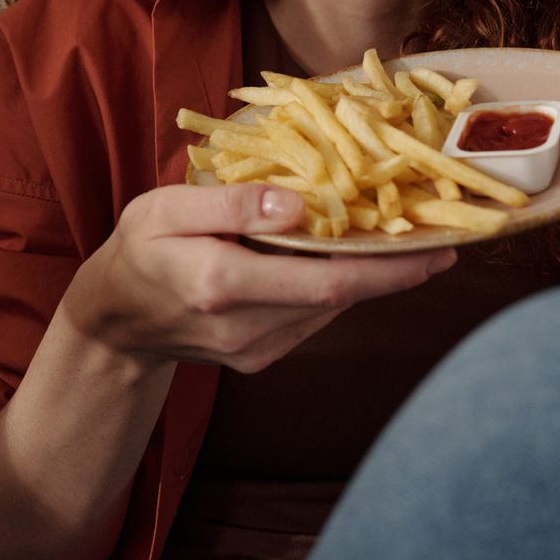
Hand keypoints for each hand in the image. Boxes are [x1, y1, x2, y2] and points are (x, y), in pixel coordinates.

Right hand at [61, 184, 454, 371]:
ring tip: (408, 236)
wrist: (116, 320)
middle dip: (396, 267)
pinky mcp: (262, 357)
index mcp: (221, 285)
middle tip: (444, 234)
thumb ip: (231, 203)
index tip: (439, 248)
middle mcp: (246, 328)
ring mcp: (256, 351)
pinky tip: (351, 257)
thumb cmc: (138, 249)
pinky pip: (314, 315)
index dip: (389, 267)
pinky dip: (339, 285)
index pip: (325, 280)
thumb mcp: (165, 208)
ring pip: (331, 307)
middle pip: (340, 297)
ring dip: (371, 275)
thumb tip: (297, 201)